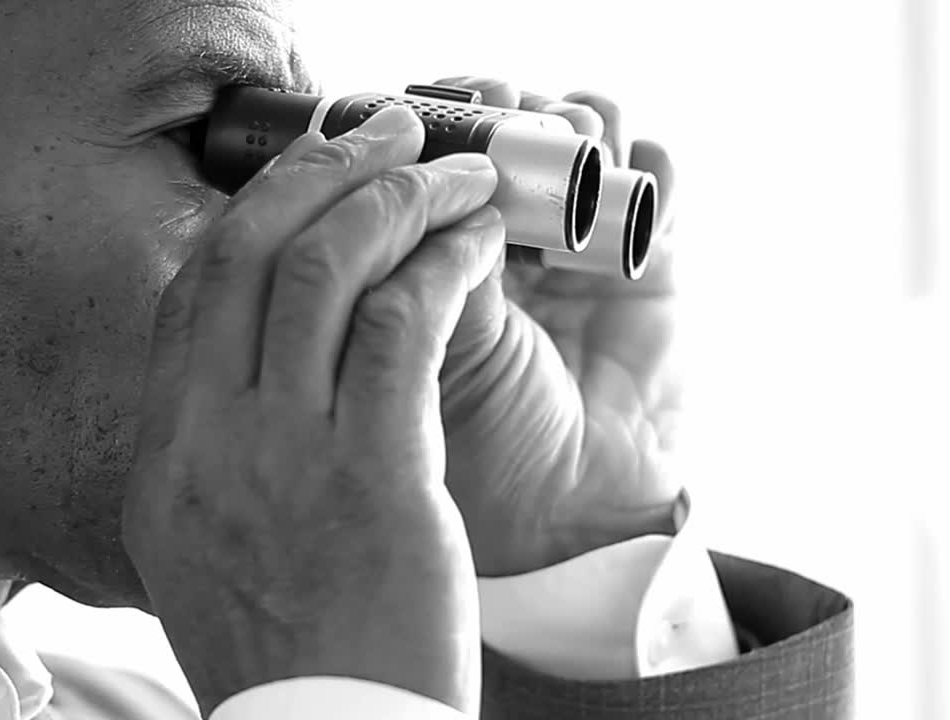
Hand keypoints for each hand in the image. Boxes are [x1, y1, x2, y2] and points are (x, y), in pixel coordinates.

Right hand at [122, 106, 504, 714]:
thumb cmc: (286, 651)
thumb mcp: (209, 547)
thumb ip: (220, 452)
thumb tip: (259, 369)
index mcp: (164, 458)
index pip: (192, 295)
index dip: (254, 215)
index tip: (310, 179)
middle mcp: (209, 442)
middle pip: (248, 254)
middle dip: (324, 172)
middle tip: (387, 134)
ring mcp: (287, 458)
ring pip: (327, 272)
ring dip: (398, 201)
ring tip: (453, 176)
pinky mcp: (378, 478)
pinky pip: (404, 327)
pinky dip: (445, 264)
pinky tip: (478, 246)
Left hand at [432, 77, 682, 576]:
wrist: (572, 518)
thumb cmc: (477, 448)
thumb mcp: (424, 351)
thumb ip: (423, 264)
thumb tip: (430, 172)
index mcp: (427, 256)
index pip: (428, 157)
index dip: (425, 126)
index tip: (422, 116)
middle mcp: (495, 242)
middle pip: (502, 128)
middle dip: (501, 111)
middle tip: (498, 113)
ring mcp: (572, 246)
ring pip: (579, 135)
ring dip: (573, 121)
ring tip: (567, 144)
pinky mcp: (645, 260)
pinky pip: (657, 180)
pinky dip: (647, 163)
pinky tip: (625, 182)